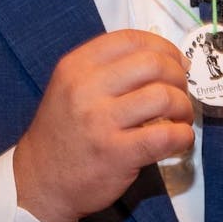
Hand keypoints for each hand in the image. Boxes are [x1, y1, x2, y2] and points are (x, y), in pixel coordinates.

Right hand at [13, 29, 195, 221]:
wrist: (38, 182)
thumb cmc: (64, 133)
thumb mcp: (71, 88)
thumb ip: (111, 70)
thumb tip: (170, 61)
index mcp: (77, 66)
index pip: (131, 39)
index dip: (164, 47)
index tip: (176, 62)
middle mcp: (86, 89)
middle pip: (154, 64)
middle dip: (178, 76)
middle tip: (180, 92)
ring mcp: (101, 122)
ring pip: (164, 97)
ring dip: (184, 106)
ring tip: (180, 118)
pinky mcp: (116, 153)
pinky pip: (166, 135)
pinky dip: (183, 136)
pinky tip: (179, 140)